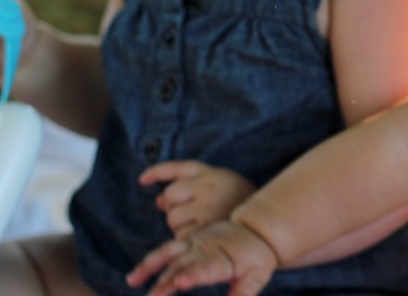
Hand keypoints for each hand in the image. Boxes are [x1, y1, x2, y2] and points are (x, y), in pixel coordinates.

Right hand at [127, 220, 276, 295]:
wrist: (256, 227)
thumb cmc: (257, 257)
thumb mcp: (256, 276)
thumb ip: (243, 292)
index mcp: (223, 258)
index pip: (205, 268)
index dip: (192, 275)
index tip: (179, 282)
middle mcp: (206, 249)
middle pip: (182, 264)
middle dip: (165, 280)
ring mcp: (195, 243)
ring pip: (169, 253)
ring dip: (149, 266)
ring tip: (132, 280)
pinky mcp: (189, 241)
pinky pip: (167, 250)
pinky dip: (151, 261)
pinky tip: (136, 276)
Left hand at [140, 161, 255, 238]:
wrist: (266, 224)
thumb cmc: (238, 204)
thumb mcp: (219, 187)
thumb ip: (190, 189)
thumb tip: (158, 200)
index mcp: (212, 173)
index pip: (178, 168)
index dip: (157, 172)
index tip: (142, 179)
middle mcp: (208, 186)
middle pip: (171, 194)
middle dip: (174, 207)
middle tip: (191, 213)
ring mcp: (207, 206)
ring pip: (173, 217)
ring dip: (180, 225)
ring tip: (200, 225)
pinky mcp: (207, 227)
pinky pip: (181, 235)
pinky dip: (187, 239)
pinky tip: (202, 236)